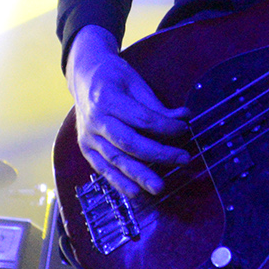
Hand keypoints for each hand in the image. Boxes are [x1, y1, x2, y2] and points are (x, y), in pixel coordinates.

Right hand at [67, 24, 191, 199]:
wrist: (83, 76)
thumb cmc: (113, 78)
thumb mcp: (135, 83)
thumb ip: (156, 106)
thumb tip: (184, 118)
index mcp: (107, 98)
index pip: (142, 119)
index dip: (165, 127)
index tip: (184, 130)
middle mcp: (95, 120)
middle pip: (129, 142)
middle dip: (158, 154)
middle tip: (183, 160)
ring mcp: (88, 136)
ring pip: (116, 159)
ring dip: (139, 175)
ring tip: (159, 187)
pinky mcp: (85, 149)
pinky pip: (103, 168)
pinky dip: (119, 182)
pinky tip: (135, 192)